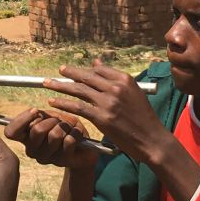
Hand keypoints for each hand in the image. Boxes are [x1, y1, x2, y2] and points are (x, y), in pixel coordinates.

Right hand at [5, 107, 98, 172]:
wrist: (84, 146)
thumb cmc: (64, 127)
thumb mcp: (51, 116)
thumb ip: (40, 115)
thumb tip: (35, 112)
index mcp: (25, 138)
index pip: (10, 132)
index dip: (22, 119)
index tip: (36, 110)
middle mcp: (32, 151)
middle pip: (37, 130)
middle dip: (52, 120)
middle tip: (59, 122)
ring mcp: (46, 158)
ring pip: (54, 135)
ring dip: (65, 127)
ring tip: (68, 130)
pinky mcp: (63, 161)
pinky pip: (69, 140)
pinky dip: (76, 133)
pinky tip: (77, 136)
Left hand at [44, 61, 171, 165]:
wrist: (152, 139)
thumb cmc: (143, 118)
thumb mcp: (133, 93)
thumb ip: (114, 78)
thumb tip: (97, 61)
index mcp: (125, 79)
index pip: (99, 69)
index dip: (84, 70)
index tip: (74, 71)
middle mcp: (116, 88)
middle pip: (87, 76)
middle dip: (69, 73)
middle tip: (59, 71)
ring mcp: (108, 102)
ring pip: (79, 90)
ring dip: (60, 85)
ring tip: (48, 83)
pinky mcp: (102, 118)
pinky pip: (77, 107)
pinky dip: (63, 103)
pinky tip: (52, 102)